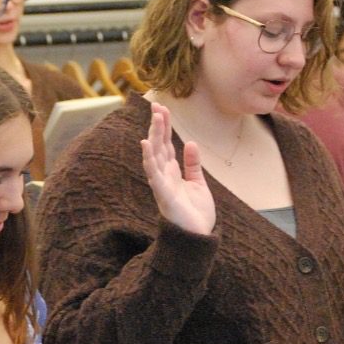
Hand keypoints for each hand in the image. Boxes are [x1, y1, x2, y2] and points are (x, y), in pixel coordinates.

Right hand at [140, 103, 214, 234]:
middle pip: (159, 145)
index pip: (165, 145)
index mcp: (172, 173)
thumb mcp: (198, 184)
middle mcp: (164, 176)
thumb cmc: (195, 215)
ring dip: (154, 136)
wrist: (197, 238)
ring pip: (155, 155)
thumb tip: (190, 143)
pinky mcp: (164, 194)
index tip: (162, 109)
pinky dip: (149, 159)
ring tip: (155, 118)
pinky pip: (154, 174)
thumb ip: (192, 165)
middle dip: (157, 126)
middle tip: (156, 105)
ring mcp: (162, 184)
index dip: (164, 127)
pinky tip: (145, 144)